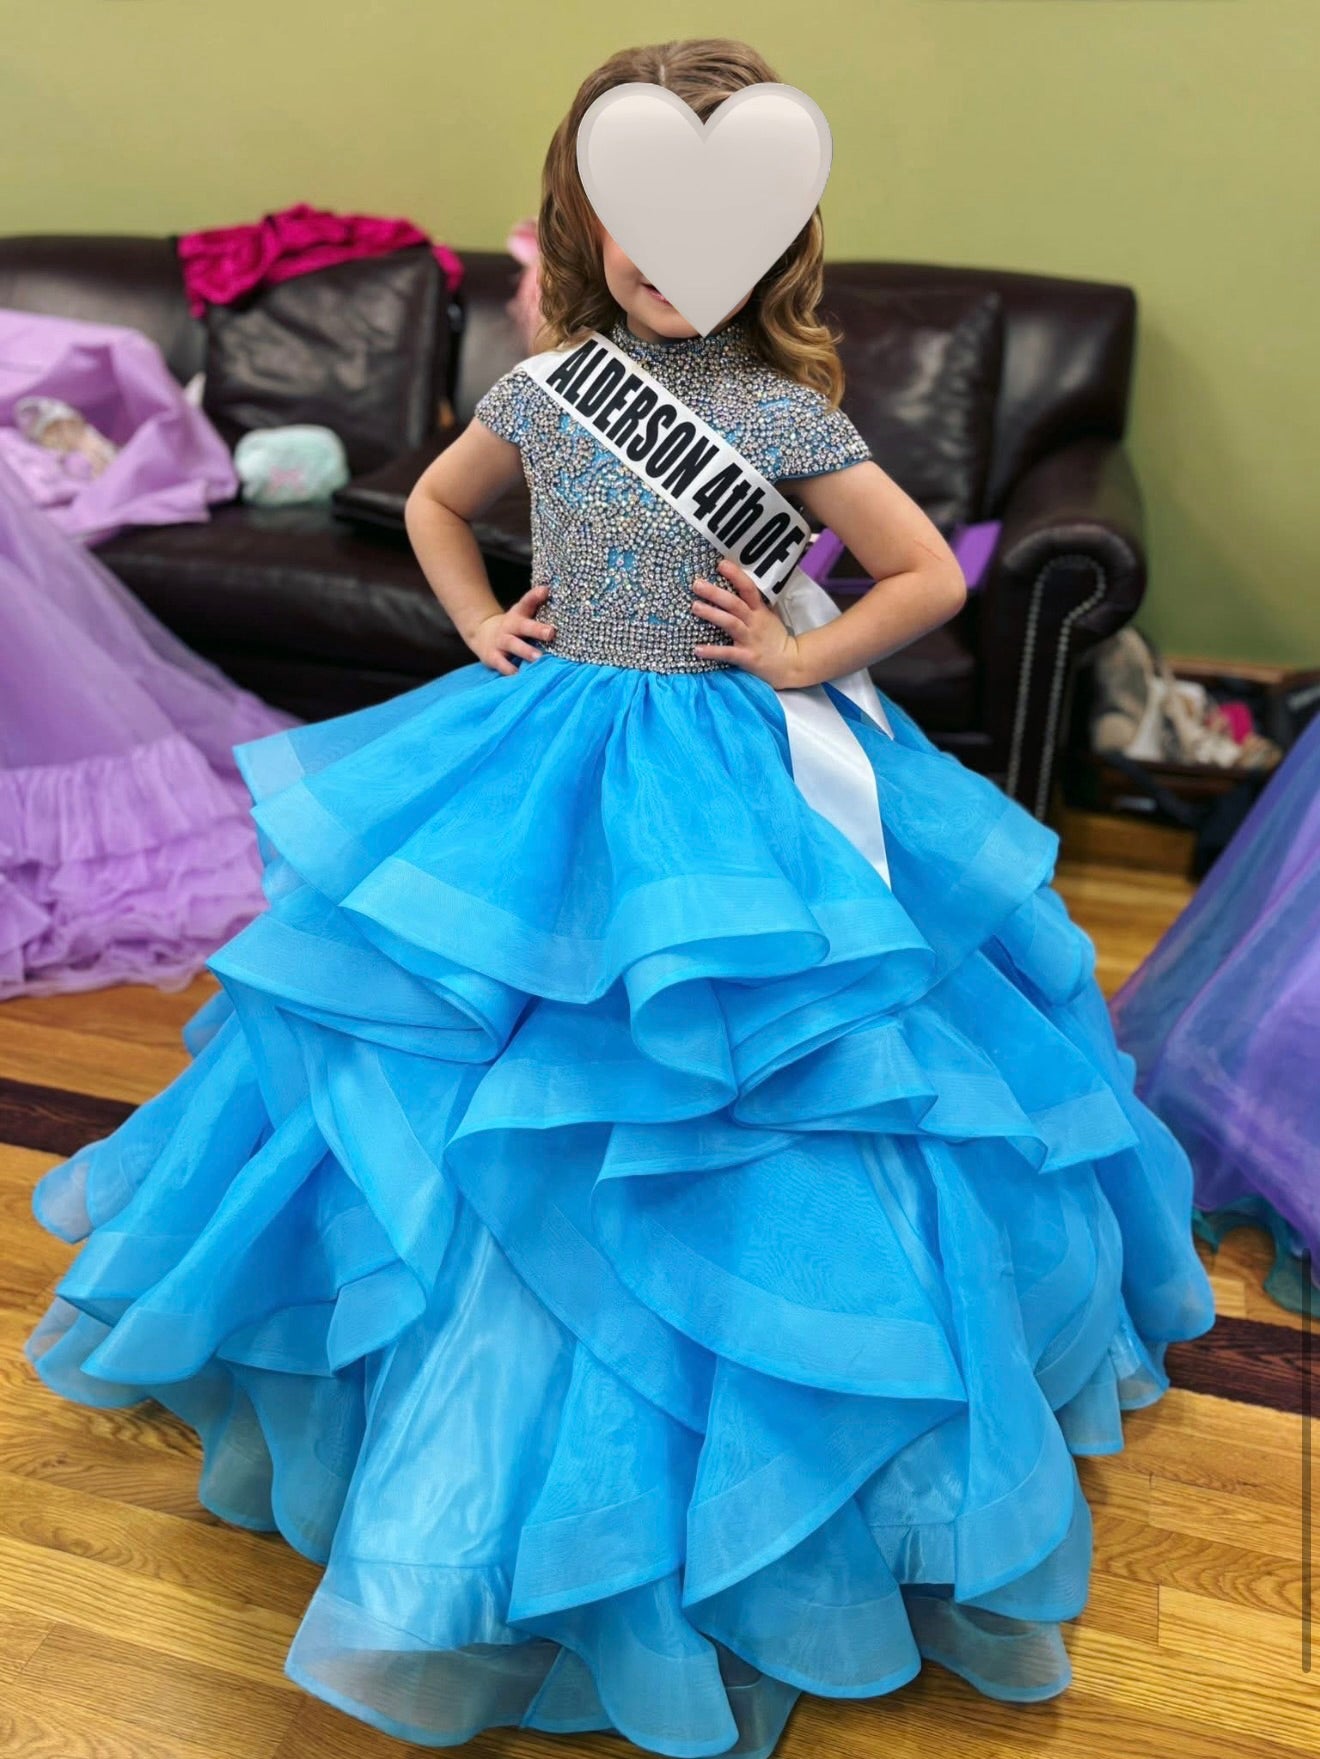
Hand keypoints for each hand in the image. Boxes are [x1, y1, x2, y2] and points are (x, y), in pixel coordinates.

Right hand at [470, 584, 555, 674]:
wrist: (482, 634)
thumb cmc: (514, 626)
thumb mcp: (523, 614)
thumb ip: (536, 604)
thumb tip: (550, 590)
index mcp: (519, 614)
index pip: (527, 602)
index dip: (536, 596)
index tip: (546, 591)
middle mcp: (509, 626)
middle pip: (523, 626)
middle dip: (537, 629)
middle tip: (551, 633)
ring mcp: (500, 642)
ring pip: (513, 645)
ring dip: (525, 651)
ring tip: (538, 657)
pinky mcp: (493, 657)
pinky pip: (502, 664)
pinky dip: (510, 669)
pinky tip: (519, 674)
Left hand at [692, 558, 803, 687]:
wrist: (791, 663)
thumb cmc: (775, 638)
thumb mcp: (768, 616)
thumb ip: (754, 604)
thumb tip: (737, 587)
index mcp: (759, 610)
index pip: (748, 588)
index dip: (736, 575)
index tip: (721, 564)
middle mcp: (754, 622)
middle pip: (734, 603)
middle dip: (715, 593)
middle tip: (697, 584)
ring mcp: (750, 639)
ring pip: (730, 623)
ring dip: (712, 614)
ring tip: (695, 607)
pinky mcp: (747, 657)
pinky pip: (728, 653)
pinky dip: (712, 651)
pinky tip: (697, 649)